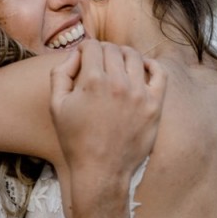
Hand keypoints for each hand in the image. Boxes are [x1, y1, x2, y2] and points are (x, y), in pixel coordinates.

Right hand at [50, 40, 166, 180]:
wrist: (101, 171)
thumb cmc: (76, 140)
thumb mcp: (56, 106)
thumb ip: (60, 74)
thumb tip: (75, 55)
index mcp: (93, 81)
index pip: (92, 46)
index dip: (85, 48)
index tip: (85, 56)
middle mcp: (118, 83)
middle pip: (113, 49)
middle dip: (103, 51)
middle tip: (99, 61)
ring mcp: (140, 94)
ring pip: (135, 57)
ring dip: (124, 55)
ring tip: (118, 64)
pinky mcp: (155, 105)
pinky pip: (160, 74)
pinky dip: (151, 65)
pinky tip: (142, 68)